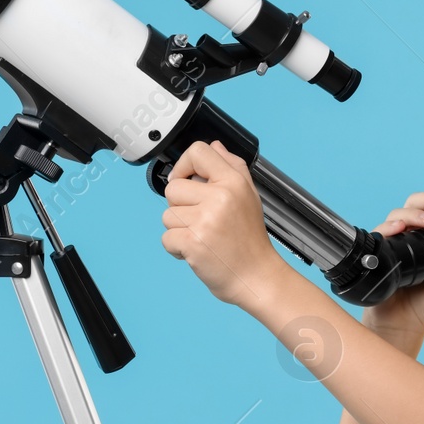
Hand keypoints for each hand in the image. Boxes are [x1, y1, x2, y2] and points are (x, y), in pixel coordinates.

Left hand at [159, 140, 288, 307]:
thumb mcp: (249, 195)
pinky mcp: (193, 243)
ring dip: (180, 229)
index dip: (185, 165)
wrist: (257, 277)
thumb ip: (232, 166)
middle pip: (173, 188)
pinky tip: (197, 250)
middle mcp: (220, 197)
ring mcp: (205, 221)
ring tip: (203, 236)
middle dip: (181, 206)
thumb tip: (214, 146)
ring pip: (167, 215)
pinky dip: (177, 248)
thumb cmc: (250, 240)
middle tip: (203, 220)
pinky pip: (166, 237)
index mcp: (233, 182)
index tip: (187, 180)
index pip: (198, 151)